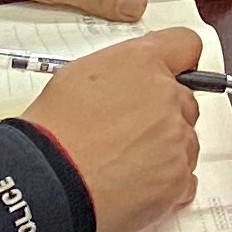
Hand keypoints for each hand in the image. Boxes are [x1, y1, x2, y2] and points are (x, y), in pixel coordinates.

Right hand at [20, 24, 202, 231]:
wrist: (45, 184)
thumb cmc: (51, 134)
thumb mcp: (76, 76)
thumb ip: (120, 70)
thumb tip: (130, 80)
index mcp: (142, 63)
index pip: (185, 45)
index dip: (179, 62)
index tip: (174, 74)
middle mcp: (166, 97)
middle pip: (185, 101)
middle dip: (164, 115)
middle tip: (128, 133)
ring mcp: (176, 139)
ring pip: (185, 142)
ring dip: (164, 151)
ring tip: (123, 164)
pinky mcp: (177, 179)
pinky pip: (184, 180)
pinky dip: (165, 186)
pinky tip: (132, 185)